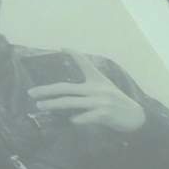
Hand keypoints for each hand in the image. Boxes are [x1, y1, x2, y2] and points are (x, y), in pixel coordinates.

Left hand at [27, 55, 146, 132]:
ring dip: (54, 104)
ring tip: (40, 106)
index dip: (74, 54)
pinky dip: (76, 119)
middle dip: (47, 90)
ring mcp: (100, 102)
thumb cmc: (118, 103)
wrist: (136, 117)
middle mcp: (96, 89)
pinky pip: (85, 117)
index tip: (62, 47)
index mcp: (97, 81)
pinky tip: (70, 121)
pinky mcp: (104, 114)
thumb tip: (69, 91)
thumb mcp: (105, 88)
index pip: (84, 63)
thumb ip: (89, 86)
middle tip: (31, 93)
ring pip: (71, 103)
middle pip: (67, 88)